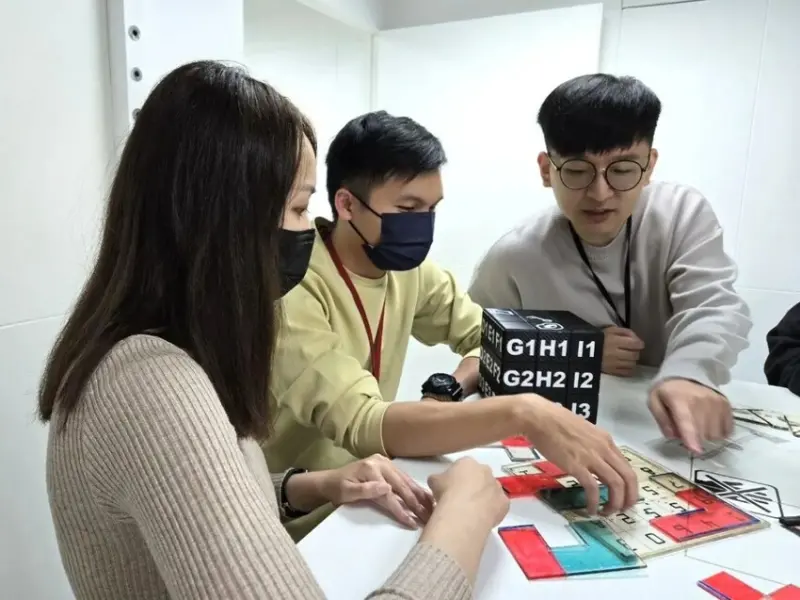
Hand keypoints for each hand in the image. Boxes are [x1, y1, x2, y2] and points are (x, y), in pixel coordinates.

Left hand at [321, 454, 433, 527]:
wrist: (329, 480)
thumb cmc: (337, 490)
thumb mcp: (346, 493)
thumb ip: (366, 490)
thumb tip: (387, 488)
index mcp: (371, 469)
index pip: (390, 493)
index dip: (401, 509)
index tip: (412, 522)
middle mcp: (381, 462)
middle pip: (401, 486)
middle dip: (416, 503)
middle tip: (428, 517)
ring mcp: (385, 462)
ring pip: (406, 481)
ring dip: (419, 495)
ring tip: (432, 507)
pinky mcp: (387, 465)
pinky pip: (403, 477)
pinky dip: (414, 487)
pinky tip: (424, 495)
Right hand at [427, 457, 508, 527]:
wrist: (463, 512)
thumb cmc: (446, 493)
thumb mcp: (433, 482)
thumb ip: (438, 479)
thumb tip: (438, 482)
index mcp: (467, 462)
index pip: (462, 467)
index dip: (456, 478)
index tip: (451, 489)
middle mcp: (485, 470)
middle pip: (479, 477)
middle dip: (473, 485)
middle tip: (462, 499)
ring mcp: (497, 486)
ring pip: (490, 491)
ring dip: (484, 498)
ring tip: (472, 511)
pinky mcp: (504, 503)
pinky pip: (498, 505)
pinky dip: (492, 510)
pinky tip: (482, 518)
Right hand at [521, 397, 637, 515]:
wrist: (538, 417)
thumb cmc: (555, 421)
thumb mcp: (583, 431)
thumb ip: (592, 445)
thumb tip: (594, 460)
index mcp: (606, 440)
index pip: (627, 467)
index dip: (630, 487)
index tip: (624, 497)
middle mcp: (604, 448)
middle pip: (628, 478)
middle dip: (628, 498)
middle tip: (621, 510)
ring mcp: (591, 457)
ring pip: (616, 484)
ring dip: (615, 503)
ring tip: (606, 512)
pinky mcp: (576, 465)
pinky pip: (593, 488)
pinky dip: (595, 502)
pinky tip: (590, 509)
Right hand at [602, 327, 643, 375]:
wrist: (585, 349)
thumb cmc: (600, 338)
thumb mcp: (611, 330)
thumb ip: (626, 332)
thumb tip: (637, 338)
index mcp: (614, 341)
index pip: (635, 344)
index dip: (639, 343)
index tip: (638, 344)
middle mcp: (615, 353)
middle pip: (634, 355)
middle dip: (636, 352)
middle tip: (632, 350)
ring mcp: (613, 364)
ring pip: (632, 364)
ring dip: (632, 360)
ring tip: (628, 357)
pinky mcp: (611, 372)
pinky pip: (626, 372)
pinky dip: (629, 369)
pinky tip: (626, 364)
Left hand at [648, 378, 732, 453]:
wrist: (687, 374)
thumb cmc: (668, 391)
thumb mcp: (655, 401)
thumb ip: (662, 420)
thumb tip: (673, 437)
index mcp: (680, 400)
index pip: (687, 422)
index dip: (691, 438)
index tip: (695, 450)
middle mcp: (701, 401)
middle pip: (703, 433)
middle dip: (694, 438)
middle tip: (686, 430)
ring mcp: (716, 403)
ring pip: (716, 434)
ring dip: (706, 436)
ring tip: (698, 425)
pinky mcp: (726, 405)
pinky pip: (727, 429)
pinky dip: (719, 432)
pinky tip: (710, 425)